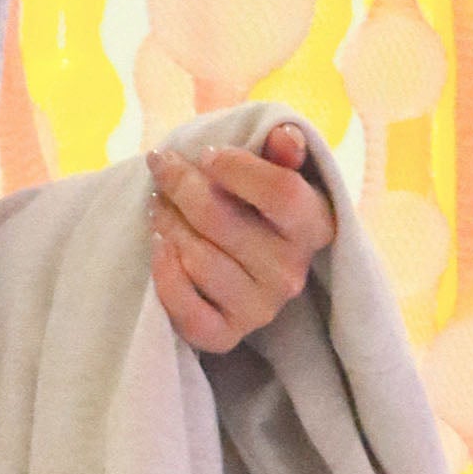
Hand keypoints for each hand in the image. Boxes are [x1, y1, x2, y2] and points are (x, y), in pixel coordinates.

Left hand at [148, 120, 333, 350]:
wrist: (241, 262)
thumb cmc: (256, 205)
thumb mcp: (275, 169)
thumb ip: (283, 147)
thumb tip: (284, 137)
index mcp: (315, 225)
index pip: (280, 191)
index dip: (235, 167)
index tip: (204, 154)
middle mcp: (291, 273)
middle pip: (220, 219)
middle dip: (181, 186)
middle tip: (162, 168)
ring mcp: (260, 309)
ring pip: (197, 258)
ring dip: (166, 223)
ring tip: (157, 204)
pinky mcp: (226, 336)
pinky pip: (187, 309)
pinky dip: (164, 274)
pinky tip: (157, 245)